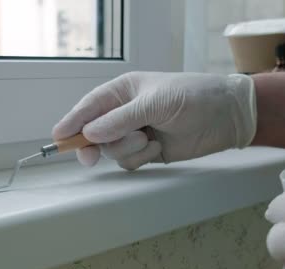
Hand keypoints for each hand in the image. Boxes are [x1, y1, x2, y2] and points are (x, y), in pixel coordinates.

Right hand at [52, 72, 256, 168]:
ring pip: (111, 150)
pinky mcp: (146, 151)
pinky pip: (128, 161)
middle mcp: (124, 113)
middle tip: (89, 156)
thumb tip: (90, 134)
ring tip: (149, 139)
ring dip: (127, 149)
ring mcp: (135, 133)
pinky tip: (158, 147)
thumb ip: (120, 120)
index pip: (89, 107)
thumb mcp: (155, 103)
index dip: (72, 122)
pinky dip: (140, 158)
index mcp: (123, 92)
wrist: (226, 116)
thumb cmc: (193, 97)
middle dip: (94, 144)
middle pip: (93, 133)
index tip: (58, 137)